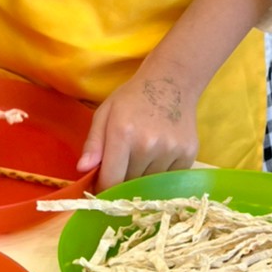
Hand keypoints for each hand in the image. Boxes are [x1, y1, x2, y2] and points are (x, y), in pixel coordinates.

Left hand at [77, 62, 199, 190]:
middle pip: (130, 185)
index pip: (111, 181)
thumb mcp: (105, 113)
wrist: (172, 82)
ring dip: (142, 179)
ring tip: (142, 157)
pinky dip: (161, 175)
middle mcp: (147, 145)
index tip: (101, 187)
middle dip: (122, 181)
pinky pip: (170, 179)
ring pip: (150, 185)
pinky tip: (159, 156)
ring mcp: (170, 150)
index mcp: (123, 133)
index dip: (103, 189)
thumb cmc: (133, 98)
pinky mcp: (188, 154)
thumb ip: (93, 143)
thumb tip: (83, 170)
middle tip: (122, 166)